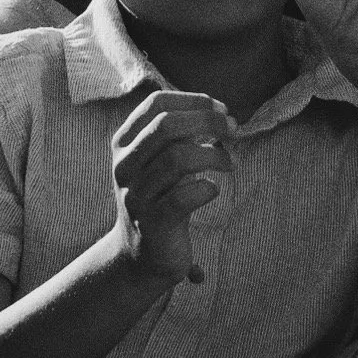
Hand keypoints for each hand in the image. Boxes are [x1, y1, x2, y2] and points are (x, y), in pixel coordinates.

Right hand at [111, 90, 235, 282]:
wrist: (141, 256)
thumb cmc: (161, 199)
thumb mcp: (164, 162)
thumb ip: (182, 137)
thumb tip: (221, 114)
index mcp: (124, 144)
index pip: (156, 104)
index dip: (193, 100)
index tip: (222, 109)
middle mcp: (124, 166)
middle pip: (166, 126)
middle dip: (207, 121)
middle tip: (234, 130)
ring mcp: (136, 196)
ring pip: (176, 158)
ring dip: (213, 155)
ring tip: (229, 163)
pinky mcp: (153, 224)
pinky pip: (184, 197)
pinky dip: (207, 189)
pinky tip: (213, 190)